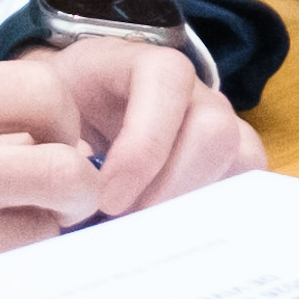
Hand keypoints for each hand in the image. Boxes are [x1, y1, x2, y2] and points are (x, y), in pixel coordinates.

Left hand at [34, 36, 263, 216]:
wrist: (74, 113)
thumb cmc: (63, 115)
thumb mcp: (50, 115)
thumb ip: (60, 147)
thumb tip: (73, 200)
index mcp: (144, 63)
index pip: (166, 81)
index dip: (142, 146)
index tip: (107, 198)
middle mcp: (193, 90)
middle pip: (214, 131)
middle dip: (172, 188)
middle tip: (131, 225)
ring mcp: (220, 123)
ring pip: (242, 161)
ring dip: (196, 205)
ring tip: (150, 233)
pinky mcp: (233, 160)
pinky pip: (248, 187)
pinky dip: (216, 216)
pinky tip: (174, 236)